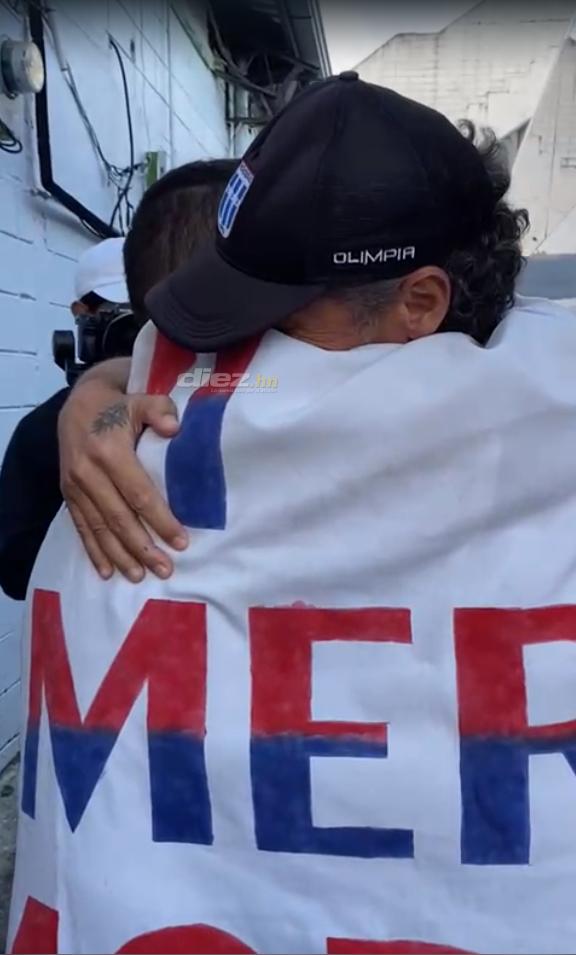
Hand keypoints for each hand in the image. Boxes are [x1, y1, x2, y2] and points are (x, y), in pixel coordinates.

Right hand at [58, 377, 187, 581]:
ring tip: (139, 576)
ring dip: (120, 556)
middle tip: (165, 569)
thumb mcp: (140, 400)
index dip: (160, 519)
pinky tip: (107, 571)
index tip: (181, 541)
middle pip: (119, 518)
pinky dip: (94, 551)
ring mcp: (75, 487)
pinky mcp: (68, 495)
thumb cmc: (118, 407)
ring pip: (100, 528)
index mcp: (109, 452)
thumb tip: (174, 428)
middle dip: (143, 547)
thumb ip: (159, 410)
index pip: (139, 493)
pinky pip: (81, 528)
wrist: (78, 405)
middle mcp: (88, 473)